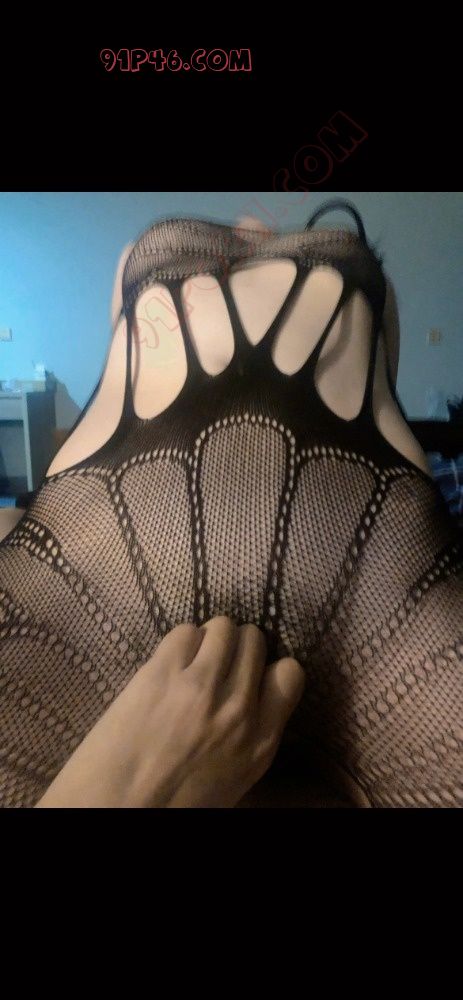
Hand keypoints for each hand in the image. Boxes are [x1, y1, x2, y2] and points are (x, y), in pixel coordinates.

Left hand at [35, 616, 304, 808]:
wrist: (118, 806)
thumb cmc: (175, 801)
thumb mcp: (234, 777)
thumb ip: (252, 733)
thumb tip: (254, 694)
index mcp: (261, 742)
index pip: (290, 673)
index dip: (270, 667)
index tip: (251, 675)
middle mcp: (239, 708)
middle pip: (254, 640)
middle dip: (237, 646)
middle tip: (216, 662)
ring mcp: (201, 686)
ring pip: (223, 627)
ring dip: (209, 638)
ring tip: (192, 658)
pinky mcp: (162, 672)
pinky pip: (185, 631)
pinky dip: (180, 642)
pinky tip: (168, 663)